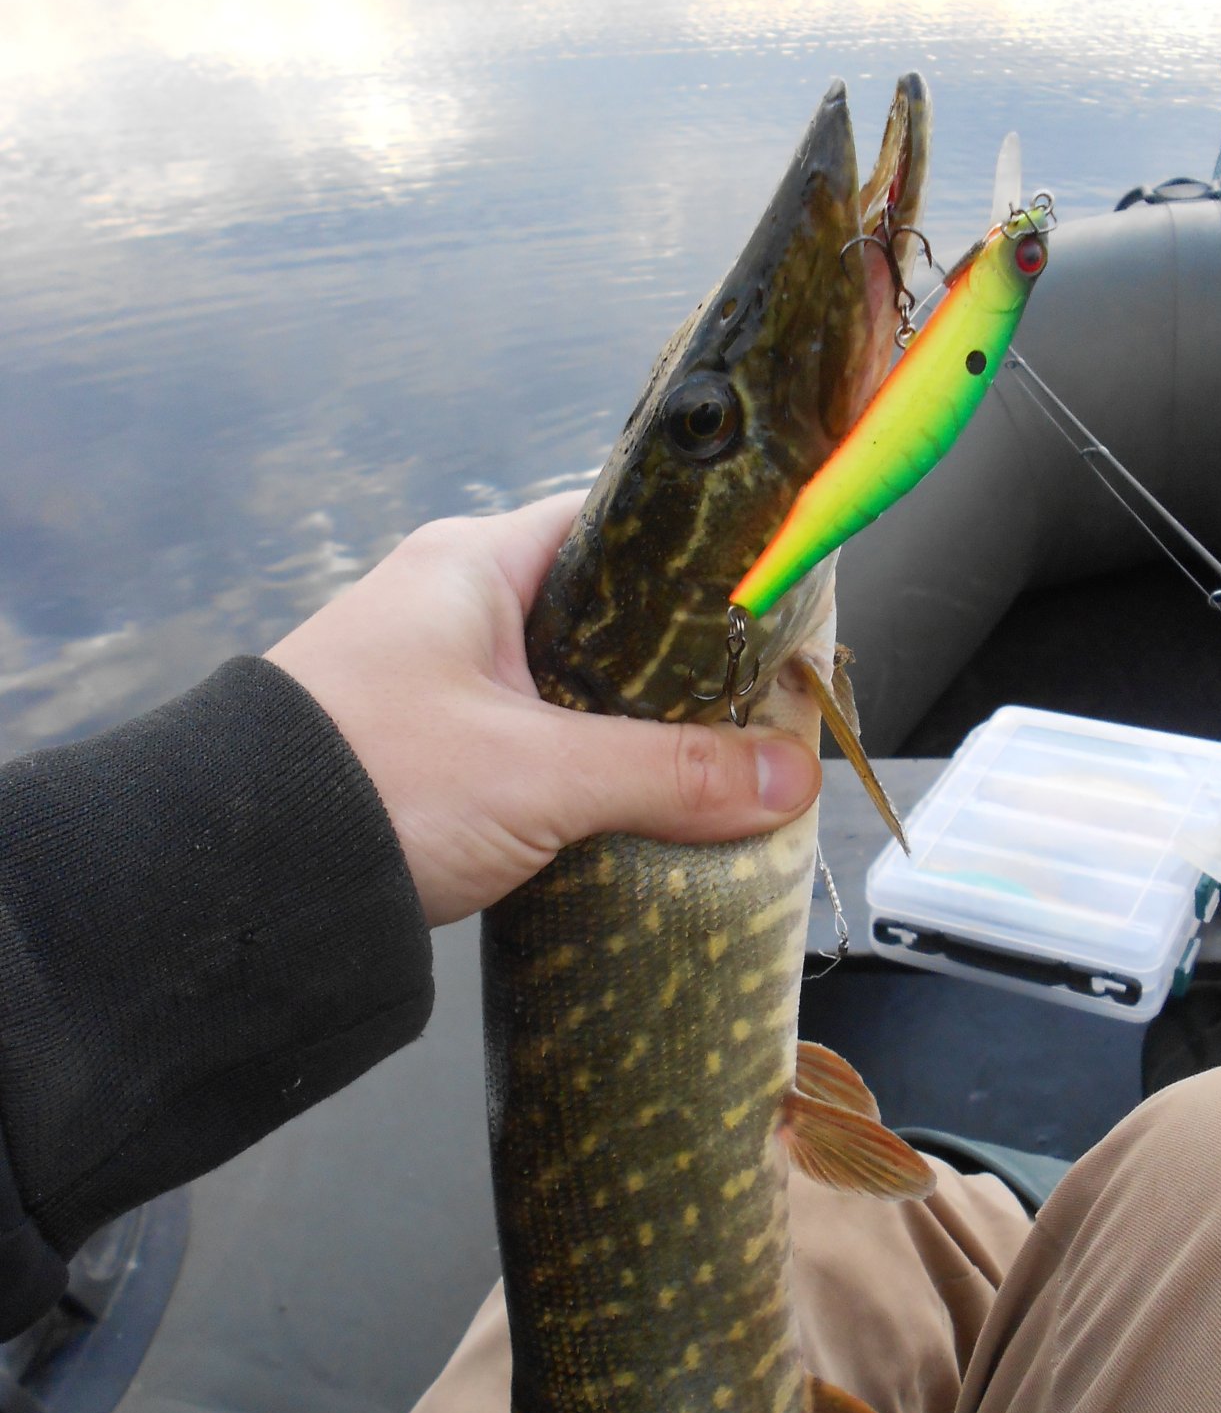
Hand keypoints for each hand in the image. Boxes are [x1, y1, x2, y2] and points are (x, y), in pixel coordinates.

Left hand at [265, 495, 821, 925]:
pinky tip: (636, 808)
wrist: (237, 885)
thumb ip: (672, 772)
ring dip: (631, 729)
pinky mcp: (428, 750)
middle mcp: (452, 605)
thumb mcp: (540, 774)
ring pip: (568, 688)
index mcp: (474, 563)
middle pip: (601, 616)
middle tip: (761, 703)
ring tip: (720, 762)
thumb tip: (791, 776)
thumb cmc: (373, 784)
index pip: (614, 527)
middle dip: (678, 667)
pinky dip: (584, 771)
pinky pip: (533, 743)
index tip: (770, 603)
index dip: (697, 559)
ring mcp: (436, 680)